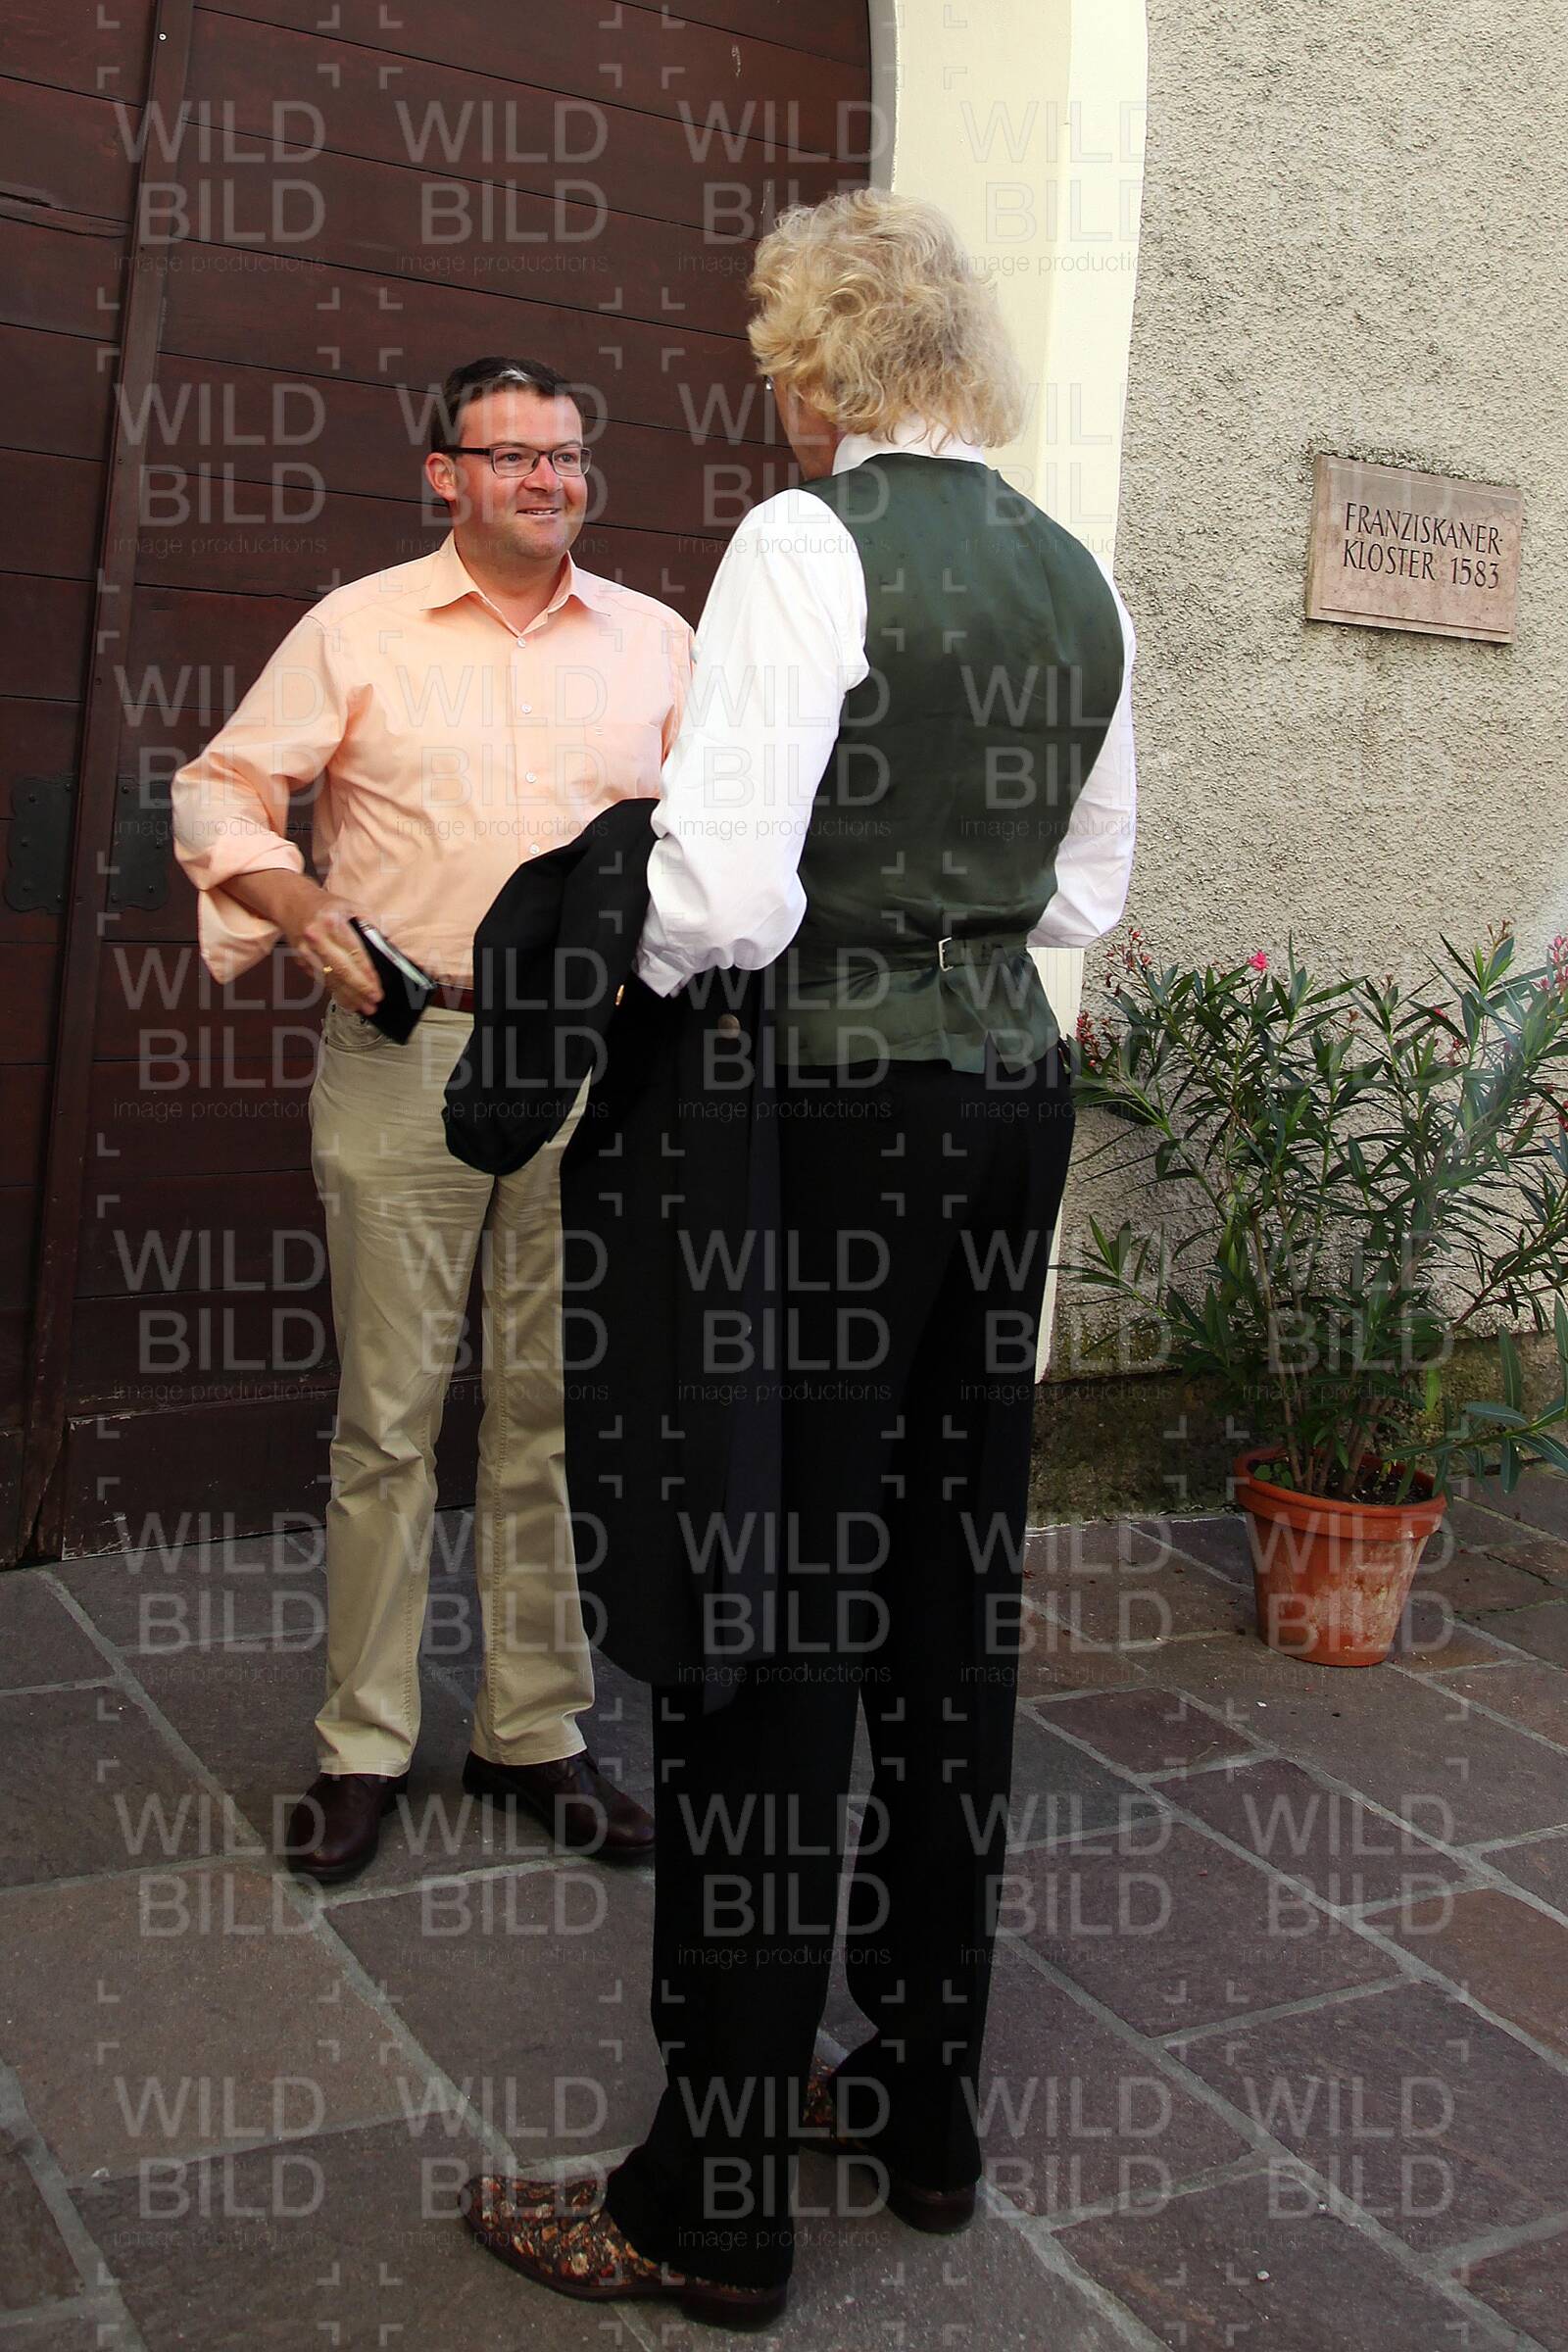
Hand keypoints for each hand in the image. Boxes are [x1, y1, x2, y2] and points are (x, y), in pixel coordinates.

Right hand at [284, 884, 382, 1013]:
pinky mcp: (301, 960)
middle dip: (360, 989)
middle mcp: (317, 938)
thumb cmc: (326, 905)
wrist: (291, 902)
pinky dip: (335, 991)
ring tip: (364, 1007)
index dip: (367, 973)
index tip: (377, 987)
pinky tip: (347, 999)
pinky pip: (321, 980)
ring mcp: (306, 951)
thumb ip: (371, 925)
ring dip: (348, 996)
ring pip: (331, 979)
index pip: (355, 952)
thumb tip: (387, 948)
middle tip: (374, 1002)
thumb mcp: (352, 906)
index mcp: (333, 922)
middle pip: (342, 970)